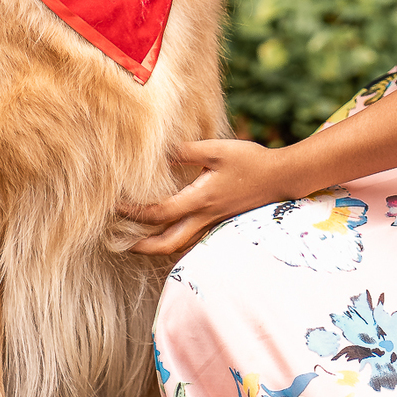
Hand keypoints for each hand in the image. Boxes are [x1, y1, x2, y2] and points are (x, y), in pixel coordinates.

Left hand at [128, 139, 286, 254]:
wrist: (281, 177)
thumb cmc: (250, 160)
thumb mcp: (217, 150)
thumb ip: (186, 151)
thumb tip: (161, 153)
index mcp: (200, 200)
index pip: (159, 213)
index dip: (134, 212)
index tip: (116, 206)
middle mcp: (204, 218)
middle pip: (166, 243)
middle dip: (141, 246)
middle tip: (119, 243)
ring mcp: (214, 224)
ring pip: (180, 245)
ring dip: (157, 246)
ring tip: (138, 241)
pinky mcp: (221, 223)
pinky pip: (192, 239)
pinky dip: (175, 241)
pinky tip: (169, 233)